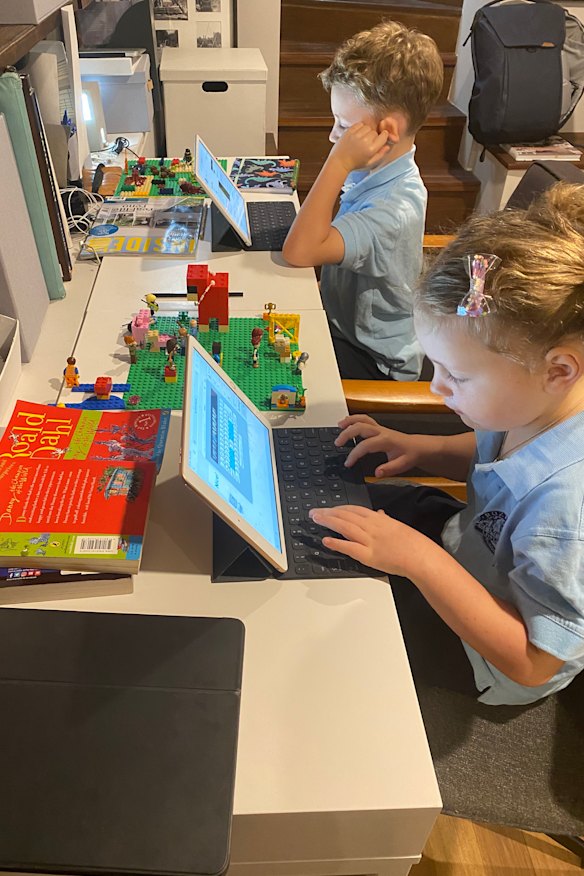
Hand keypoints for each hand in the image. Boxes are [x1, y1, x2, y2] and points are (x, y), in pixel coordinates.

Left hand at [309, 505, 429, 576]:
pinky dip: (336, 543)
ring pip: (345, 527)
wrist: (421, 556)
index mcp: (379, 519)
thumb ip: (386, 520)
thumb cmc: (413, 543)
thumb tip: (380, 514)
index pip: (354, 510)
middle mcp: (372, 527)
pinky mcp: (368, 555)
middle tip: (314, 512)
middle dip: (328, 512)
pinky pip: (349, 547)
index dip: (339, 508)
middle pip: (346, 515)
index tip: (328, 508)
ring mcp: (369, 540)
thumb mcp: (398, 526)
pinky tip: (326, 540)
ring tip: (316, 519)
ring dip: (328, 522)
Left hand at [328, 123, 389, 174]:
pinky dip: (360, 128)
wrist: (340, 162)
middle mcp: (365, 141)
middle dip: (373, 136)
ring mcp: (356, 135)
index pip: (384, 135)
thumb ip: (380, 154)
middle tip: (367, 143)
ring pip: (368, 127)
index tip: (380, 139)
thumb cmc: (355, 163)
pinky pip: (360, 124)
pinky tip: (357, 135)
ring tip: (361, 139)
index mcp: (371, 149)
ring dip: (366, 131)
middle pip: (375, 132)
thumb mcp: (370, 162)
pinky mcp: (350, 131)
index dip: (383, 137)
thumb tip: (388, 146)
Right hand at [335, 415, 422, 476]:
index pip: (365, 445)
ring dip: (350, 421)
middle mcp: (381, 432)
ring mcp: (380, 428)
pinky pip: (365, 420)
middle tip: (337, 443)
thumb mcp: (402, 465)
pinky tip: (347, 423)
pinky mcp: (378, 428)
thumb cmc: (410, 455)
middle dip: (347, 434)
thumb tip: (377, 473)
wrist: (418, 447)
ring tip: (339, 426)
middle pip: (360, 427)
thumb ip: (389, 469)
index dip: (354, 454)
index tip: (348, 463)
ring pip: (362, 419)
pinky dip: (354, 419)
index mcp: (386, 441)